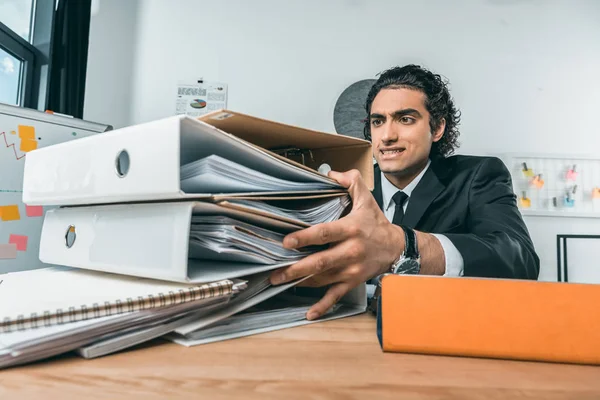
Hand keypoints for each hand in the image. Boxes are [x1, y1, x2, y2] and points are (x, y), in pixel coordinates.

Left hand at [269, 169, 404, 319]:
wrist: (396, 248)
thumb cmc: (376, 223)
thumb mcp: (366, 199)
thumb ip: (349, 182)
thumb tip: (330, 173)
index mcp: (351, 229)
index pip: (325, 233)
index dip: (305, 237)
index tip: (287, 241)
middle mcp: (350, 251)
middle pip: (320, 262)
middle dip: (296, 268)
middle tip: (276, 272)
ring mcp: (351, 269)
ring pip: (323, 279)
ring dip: (301, 282)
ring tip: (280, 282)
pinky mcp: (353, 282)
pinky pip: (336, 296)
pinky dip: (323, 306)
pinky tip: (309, 313)